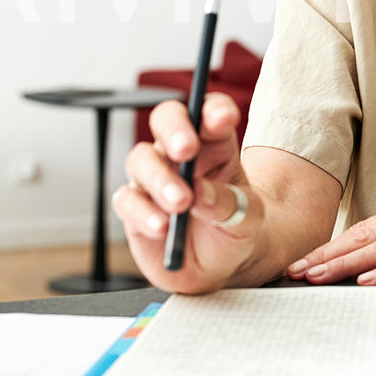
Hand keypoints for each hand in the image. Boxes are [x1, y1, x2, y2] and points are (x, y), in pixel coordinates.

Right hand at [113, 93, 261, 292]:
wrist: (221, 265)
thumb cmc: (236, 227)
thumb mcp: (248, 218)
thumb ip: (228, 202)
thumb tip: (200, 191)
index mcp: (215, 144)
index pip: (209, 113)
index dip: (214, 109)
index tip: (222, 119)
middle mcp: (180, 154)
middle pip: (166, 120)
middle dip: (174, 129)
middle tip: (187, 150)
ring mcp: (153, 178)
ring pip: (141, 159)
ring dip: (160, 179)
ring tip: (181, 203)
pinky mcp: (134, 208)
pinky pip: (127, 201)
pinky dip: (143, 213)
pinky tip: (162, 227)